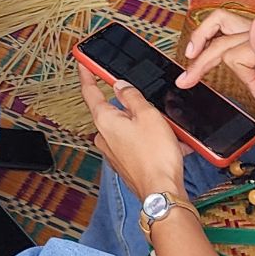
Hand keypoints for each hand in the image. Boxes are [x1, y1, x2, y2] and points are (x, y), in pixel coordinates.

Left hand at [78, 63, 189, 201]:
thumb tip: (120, 85)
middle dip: (134, 106)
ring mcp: (114, 152)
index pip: (90, 90)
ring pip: (130, 128)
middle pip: (115, 110)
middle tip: (152, 107)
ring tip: (169, 132)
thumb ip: (132, 96)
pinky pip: (138, 144)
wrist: (162, 193)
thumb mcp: (148, 115)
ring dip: (149, 126)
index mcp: (105, 120)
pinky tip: (171, 145)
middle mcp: (104, 136)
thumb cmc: (155, 156)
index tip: (83, 62)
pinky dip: (153, 141)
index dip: (87, 73)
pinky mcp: (126, 164)